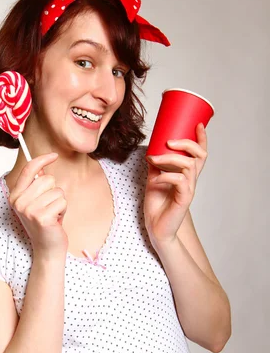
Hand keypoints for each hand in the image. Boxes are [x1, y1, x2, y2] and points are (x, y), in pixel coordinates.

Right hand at [8, 153, 68, 255]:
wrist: (47, 247)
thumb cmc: (45, 223)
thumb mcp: (36, 201)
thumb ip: (36, 184)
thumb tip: (42, 166)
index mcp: (15, 195)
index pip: (29, 170)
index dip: (42, 160)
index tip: (54, 156)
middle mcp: (19, 202)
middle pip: (47, 179)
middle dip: (54, 191)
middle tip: (49, 206)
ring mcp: (29, 210)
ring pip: (57, 191)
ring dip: (60, 202)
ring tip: (53, 214)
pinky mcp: (42, 217)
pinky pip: (62, 201)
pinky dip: (63, 210)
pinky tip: (56, 220)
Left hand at [143, 123, 207, 246]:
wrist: (157, 228)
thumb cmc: (157, 205)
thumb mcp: (154, 179)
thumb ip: (156, 166)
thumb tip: (151, 150)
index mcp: (186, 175)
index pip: (200, 154)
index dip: (202, 139)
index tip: (199, 124)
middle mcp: (191, 181)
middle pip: (199, 156)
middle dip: (187, 144)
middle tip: (168, 141)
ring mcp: (189, 190)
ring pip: (189, 166)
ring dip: (170, 159)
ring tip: (153, 159)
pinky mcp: (184, 199)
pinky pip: (179, 181)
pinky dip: (166, 176)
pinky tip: (155, 179)